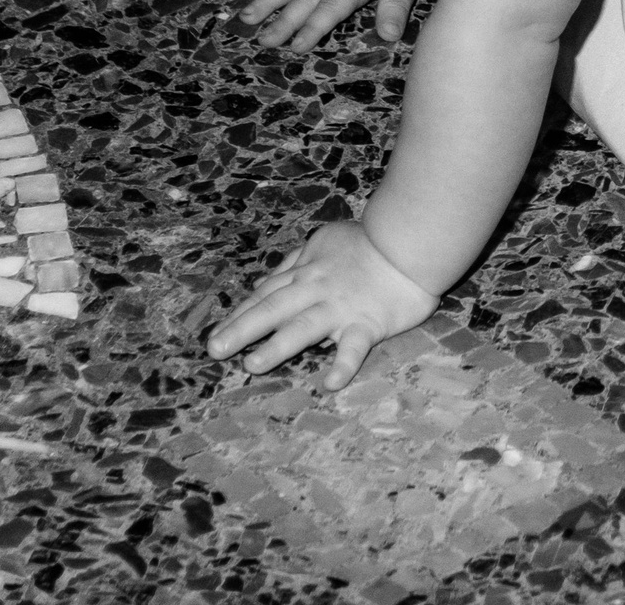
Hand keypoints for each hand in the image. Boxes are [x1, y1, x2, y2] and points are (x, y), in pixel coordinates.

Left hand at [207, 219, 435, 387]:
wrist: (410, 240)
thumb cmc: (368, 242)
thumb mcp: (325, 240)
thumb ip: (297, 262)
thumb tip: (265, 280)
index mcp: (307, 270)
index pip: (266, 293)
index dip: (240, 313)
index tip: (215, 333)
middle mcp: (317, 289)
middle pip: (273, 308)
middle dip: (241, 329)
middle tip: (214, 350)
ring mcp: (341, 307)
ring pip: (304, 326)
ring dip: (277, 346)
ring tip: (252, 365)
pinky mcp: (369, 322)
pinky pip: (354, 346)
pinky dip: (343, 364)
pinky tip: (329, 384)